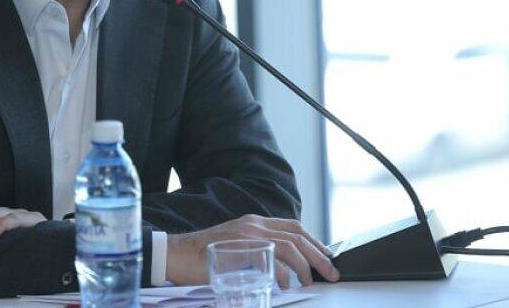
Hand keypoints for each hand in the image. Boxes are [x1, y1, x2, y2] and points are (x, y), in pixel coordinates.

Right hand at [166, 214, 338, 288]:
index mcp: (254, 222)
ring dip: (306, 266)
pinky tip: (286, 285)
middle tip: (331, 273)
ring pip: (290, 246)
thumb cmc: (203, 255)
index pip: (294, 227)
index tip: (327, 257)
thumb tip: (281, 266)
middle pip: (298, 236)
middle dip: (319, 255)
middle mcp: (254, 225)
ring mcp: (247, 235)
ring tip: (309, 282)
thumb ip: (257, 248)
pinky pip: (271, 260)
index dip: (314, 241)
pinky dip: (284, 274)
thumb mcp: (235, 245)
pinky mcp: (240, 249)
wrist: (177, 254)